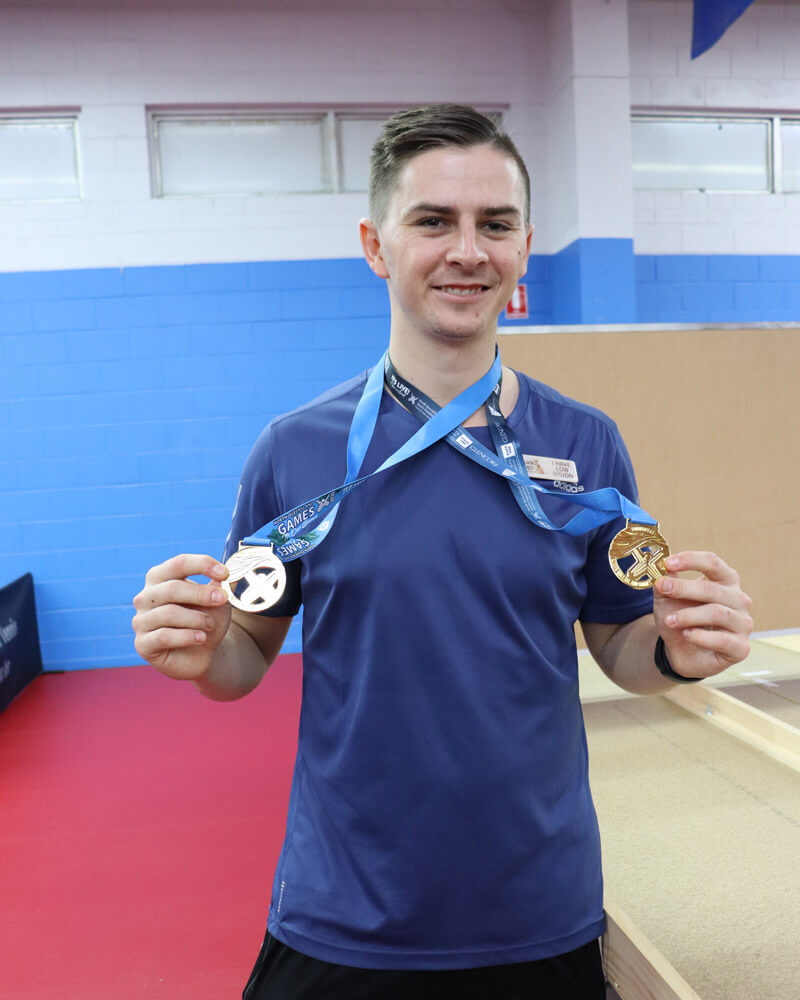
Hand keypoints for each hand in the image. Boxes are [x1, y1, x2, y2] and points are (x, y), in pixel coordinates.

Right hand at [132, 554, 231, 680]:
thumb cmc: (206, 620)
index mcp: (160, 578)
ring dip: (197, 618)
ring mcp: (141, 620)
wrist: (202, 653)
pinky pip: (163, 636)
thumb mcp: (216, 602)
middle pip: (172, 588)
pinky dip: (187, 636)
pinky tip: (201, 638)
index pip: (179, 563)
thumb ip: (217, 587)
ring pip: (169, 613)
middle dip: (201, 594)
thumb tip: (221, 577)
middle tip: (222, 599)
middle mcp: (146, 597)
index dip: (202, 565)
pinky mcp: (143, 644)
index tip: (225, 573)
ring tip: (210, 624)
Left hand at [653, 551, 752, 679]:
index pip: (712, 563)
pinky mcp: (741, 647)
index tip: (667, 563)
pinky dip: (700, 637)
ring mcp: (743, 624)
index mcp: (725, 581)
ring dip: (688, 615)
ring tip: (670, 621)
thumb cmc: (681, 620)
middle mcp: (739, 600)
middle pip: (712, 589)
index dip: (690, 560)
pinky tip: (686, 635)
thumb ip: (666, 582)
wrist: (682, 652)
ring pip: (717, 613)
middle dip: (683, 588)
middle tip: (662, 588)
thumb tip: (663, 567)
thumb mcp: (668, 599)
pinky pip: (722, 639)